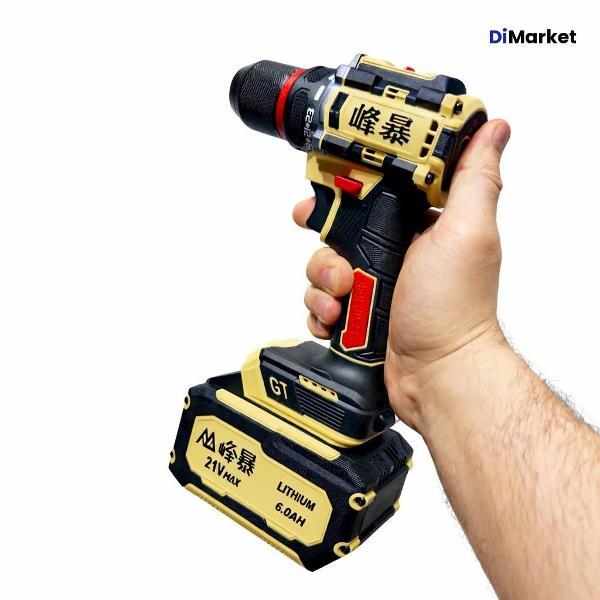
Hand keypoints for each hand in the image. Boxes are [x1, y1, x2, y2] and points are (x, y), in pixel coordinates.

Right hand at [292, 119, 510, 429]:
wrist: (436, 374)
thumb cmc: (454, 308)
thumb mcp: (467, 233)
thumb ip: (473, 179)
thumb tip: (493, 129)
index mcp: (418, 225)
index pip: (372, 190)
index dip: (345, 187)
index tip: (326, 191)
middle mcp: (393, 251)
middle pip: (337, 228)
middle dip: (326, 244)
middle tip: (339, 263)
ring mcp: (372, 283)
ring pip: (322, 265)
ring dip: (323, 283)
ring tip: (346, 299)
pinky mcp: (356, 312)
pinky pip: (318, 300)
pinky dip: (320, 310)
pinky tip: (338, 321)